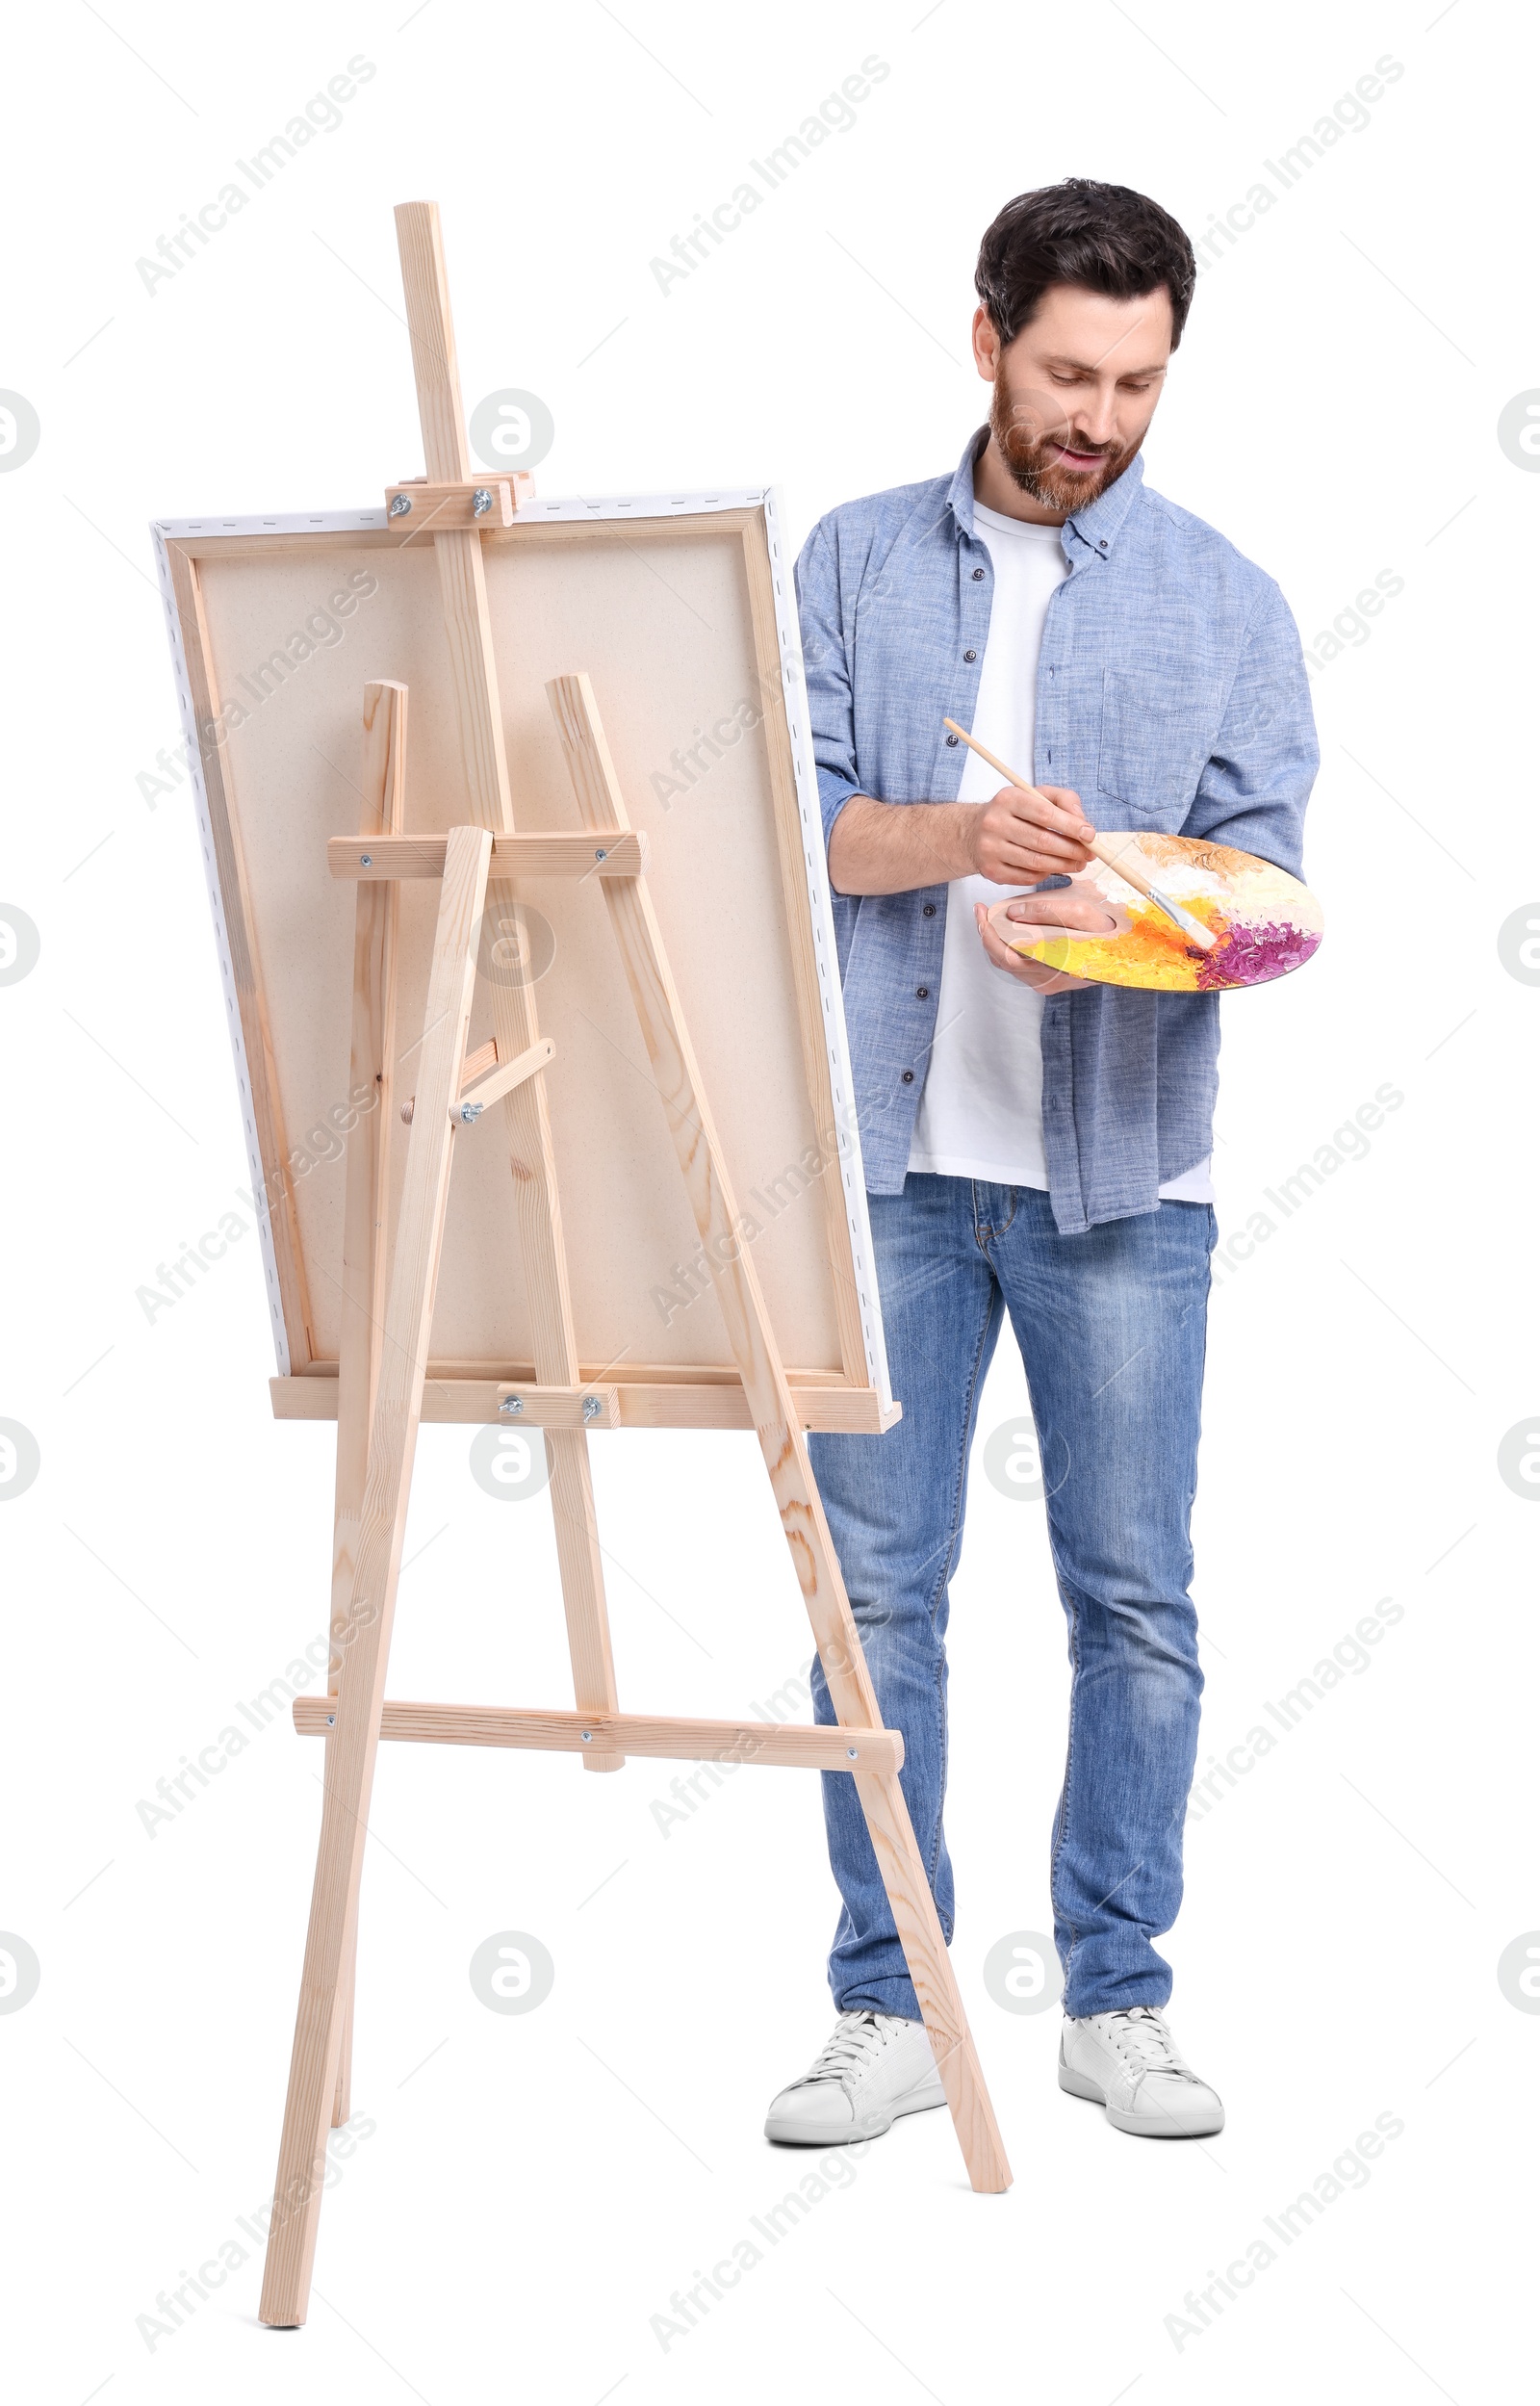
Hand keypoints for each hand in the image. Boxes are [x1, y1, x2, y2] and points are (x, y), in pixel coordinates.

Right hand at [968, 783, 1096, 884]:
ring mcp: (990, 849)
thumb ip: (1064, 800)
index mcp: (1008, 799)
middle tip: (1089, 854)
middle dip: (1072, 850)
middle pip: (1042, 841)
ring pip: (1036, 862)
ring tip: (1078, 864)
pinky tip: (1053, 869)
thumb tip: (1083, 822)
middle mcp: (995, 823)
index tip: (1090, 835)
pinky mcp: (991, 870)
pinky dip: (1045, 875)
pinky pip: (1026, 877)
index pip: (1045, 813)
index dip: (1071, 826)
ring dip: (1063, 865)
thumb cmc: (1013, 813)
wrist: (973, 832)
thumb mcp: (1036, 795)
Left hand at [975, 879, 1119, 993]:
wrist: (1132, 947)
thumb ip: (1046, 911)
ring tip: (993, 917)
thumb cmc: (1111, 930)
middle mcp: (1047, 982)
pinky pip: (1021, 965)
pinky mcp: (1050, 980)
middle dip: (987, 934)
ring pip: (1010, 964)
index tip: (980, 910)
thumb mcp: (1081, 911)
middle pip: (1002, 961)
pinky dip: (1011, 947)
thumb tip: (1012, 912)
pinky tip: (1012, 929)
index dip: (987, 933)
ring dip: (998, 941)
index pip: (1005, 956)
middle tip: (982, 911)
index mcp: (1052, 968)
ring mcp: (1048, 984)